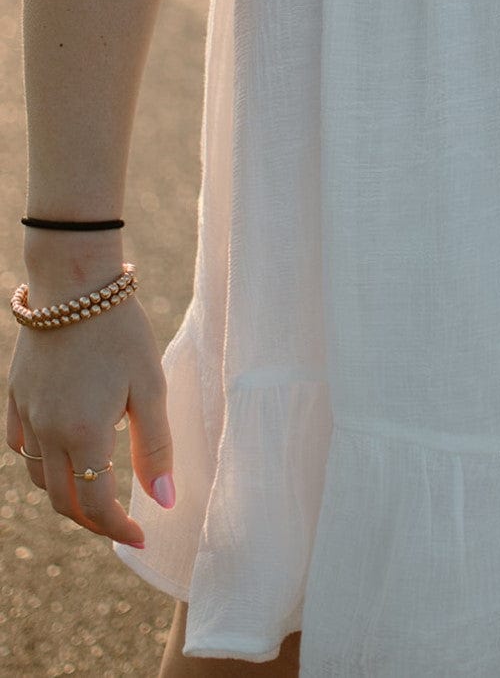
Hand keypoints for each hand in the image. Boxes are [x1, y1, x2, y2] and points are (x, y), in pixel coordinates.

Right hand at [6, 292, 173, 547]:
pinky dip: (38, 461)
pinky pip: (19, 444)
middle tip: (120, 522)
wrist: (75, 283)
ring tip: (93, 493)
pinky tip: (58, 454)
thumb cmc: (121, 331)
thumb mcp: (150, 387)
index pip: (96, 504)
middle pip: (62, 499)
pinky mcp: (15, 394)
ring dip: (64, 494)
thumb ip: (155, 447)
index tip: (142, 535)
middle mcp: (47, 432)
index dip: (119, 528)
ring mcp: (26, 413)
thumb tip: (163, 500)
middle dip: (92, 520)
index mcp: (83, 435)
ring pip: (37, 477)